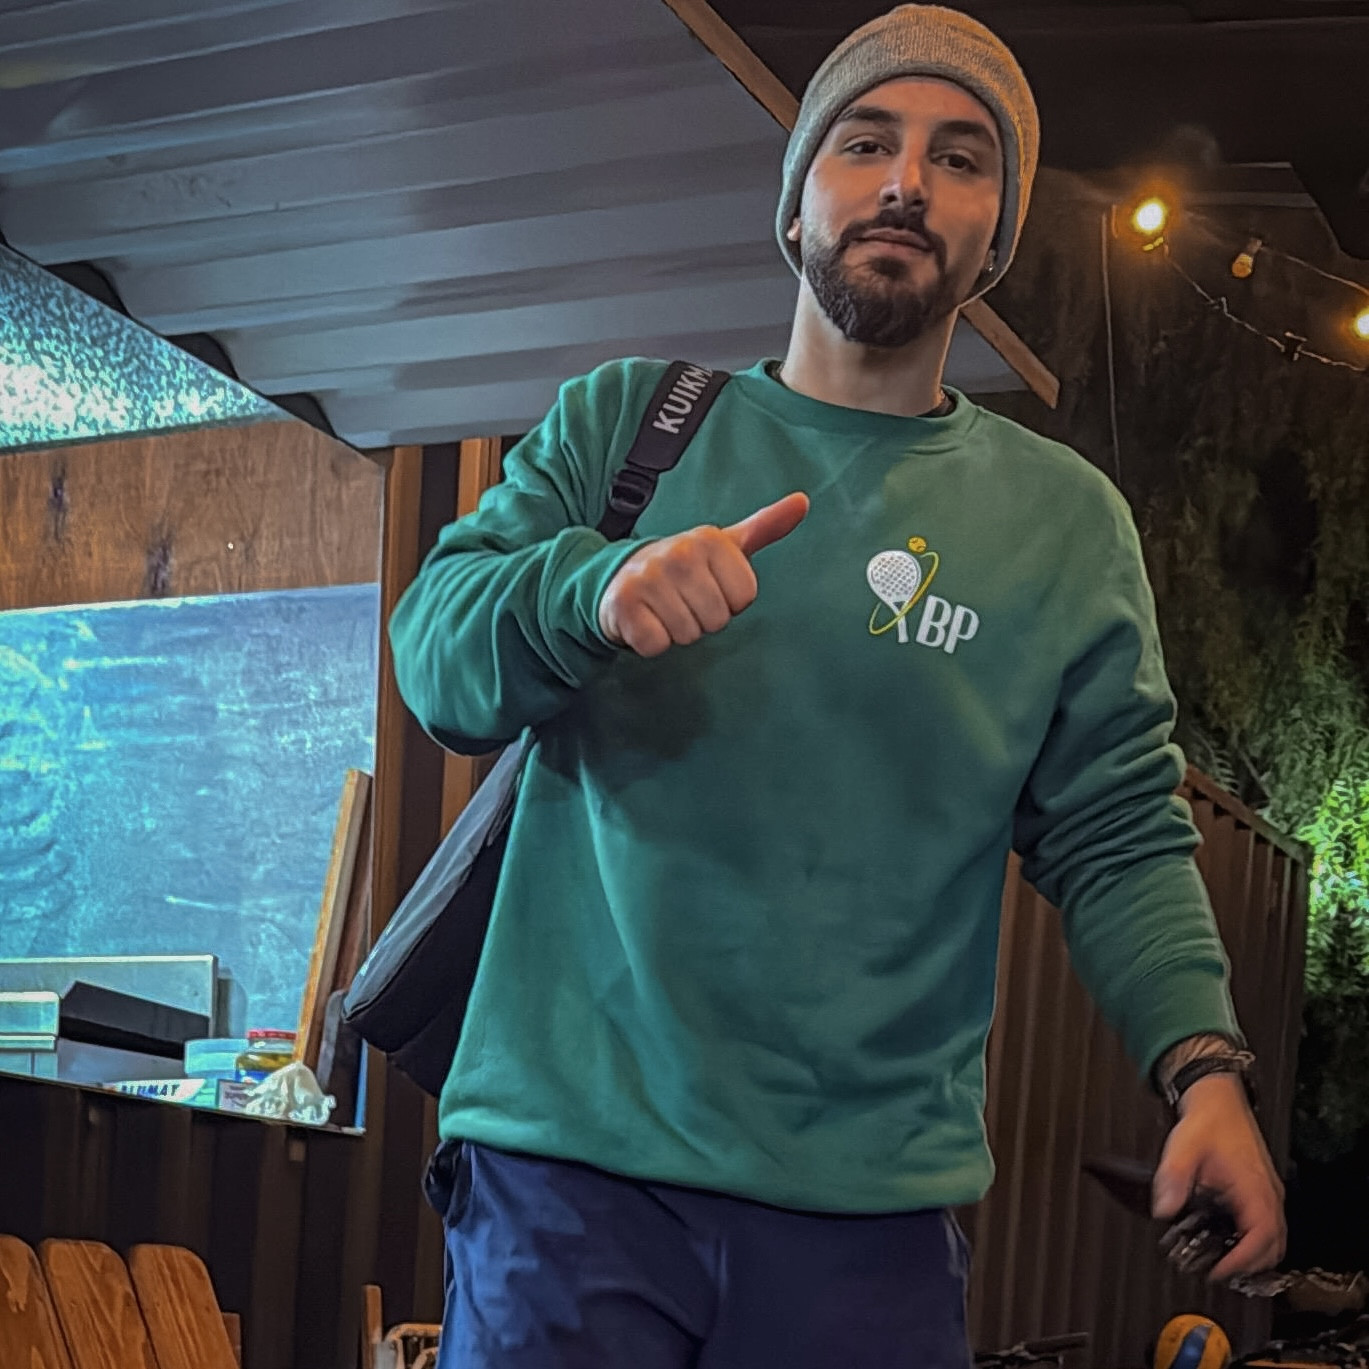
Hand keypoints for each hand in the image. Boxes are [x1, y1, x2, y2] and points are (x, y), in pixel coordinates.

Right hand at [598, 492, 808, 656]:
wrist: (621, 576)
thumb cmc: (683, 567)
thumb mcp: (724, 545)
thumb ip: (765, 526)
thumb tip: (803, 501)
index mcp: (709, 539)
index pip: (743, 598)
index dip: (728, 601)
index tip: (708, 586)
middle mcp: (678, 553)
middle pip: (718, 619)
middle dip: (703, 618)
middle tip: (684, 600)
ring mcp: (648, 578)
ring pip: (689, 634)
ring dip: (678, 630)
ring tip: (665, 609)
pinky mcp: (624, 604)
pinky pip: (657, 644)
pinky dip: (652, 641)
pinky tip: (646, 620)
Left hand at [1152, 1073, 1285, 1281]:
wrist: (1218, 1098)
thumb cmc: (1208, 1121)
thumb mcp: (1183, 1149)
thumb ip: (1172, 1180)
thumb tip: (1164, 1210)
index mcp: (1255, 1188)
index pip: (1261, 1238)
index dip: (1242, 1261)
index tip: (1219, 1272)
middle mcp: (1268, 1193)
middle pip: (1273, 1246)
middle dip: (1249, 1265)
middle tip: (1219, 1272)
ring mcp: (1268, 1192)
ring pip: (1274, 1238)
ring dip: (1254, 1255)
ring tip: (1224, 1263)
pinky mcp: (1262, 1189)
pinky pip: (1268, 1225)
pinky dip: (1255, 1240)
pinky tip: (1231, 1240)